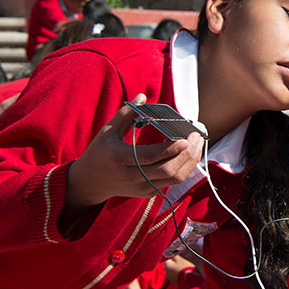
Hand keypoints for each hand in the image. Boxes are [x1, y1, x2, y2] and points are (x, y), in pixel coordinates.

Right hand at [65, 94, 203, 209]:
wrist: (91, 182)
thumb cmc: (100, 152)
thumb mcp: (108, 131)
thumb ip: (126, 114)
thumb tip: (144, 96)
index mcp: (119, 158)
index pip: (149, 156)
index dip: (169, 149)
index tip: (185, 138)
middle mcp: (131, 176)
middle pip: (166, 170)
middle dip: (186, 154)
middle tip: (197, 136)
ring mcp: (141, 187)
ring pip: (173, 179)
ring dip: (190, 162)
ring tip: (198, 143)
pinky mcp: (148, 192)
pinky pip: (171, 181)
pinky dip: (184, 167)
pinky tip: (189, 153)